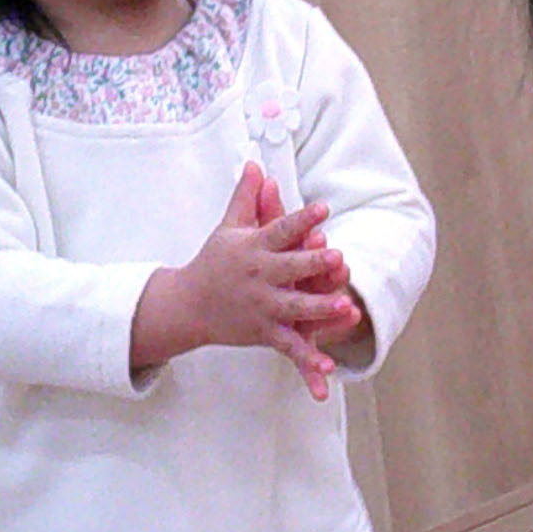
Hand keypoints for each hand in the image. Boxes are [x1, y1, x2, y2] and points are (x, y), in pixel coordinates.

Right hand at [133, 162, 356, 398]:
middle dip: (313, 262)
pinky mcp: (264, 332)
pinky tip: (327, 368)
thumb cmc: (215, 262)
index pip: (280, 230)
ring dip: (319, 308)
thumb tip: (255, 163)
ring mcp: (262, 307)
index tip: (322, 208)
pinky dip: (307, 360)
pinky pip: (289, 347)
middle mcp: (259, 277)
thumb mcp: (228, 227)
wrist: (188, 305)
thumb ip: (247, 198)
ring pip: (295, 308)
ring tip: (345, 306)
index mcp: (254, 248)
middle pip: (290, 268)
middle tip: (339, 256)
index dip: (301, 219)